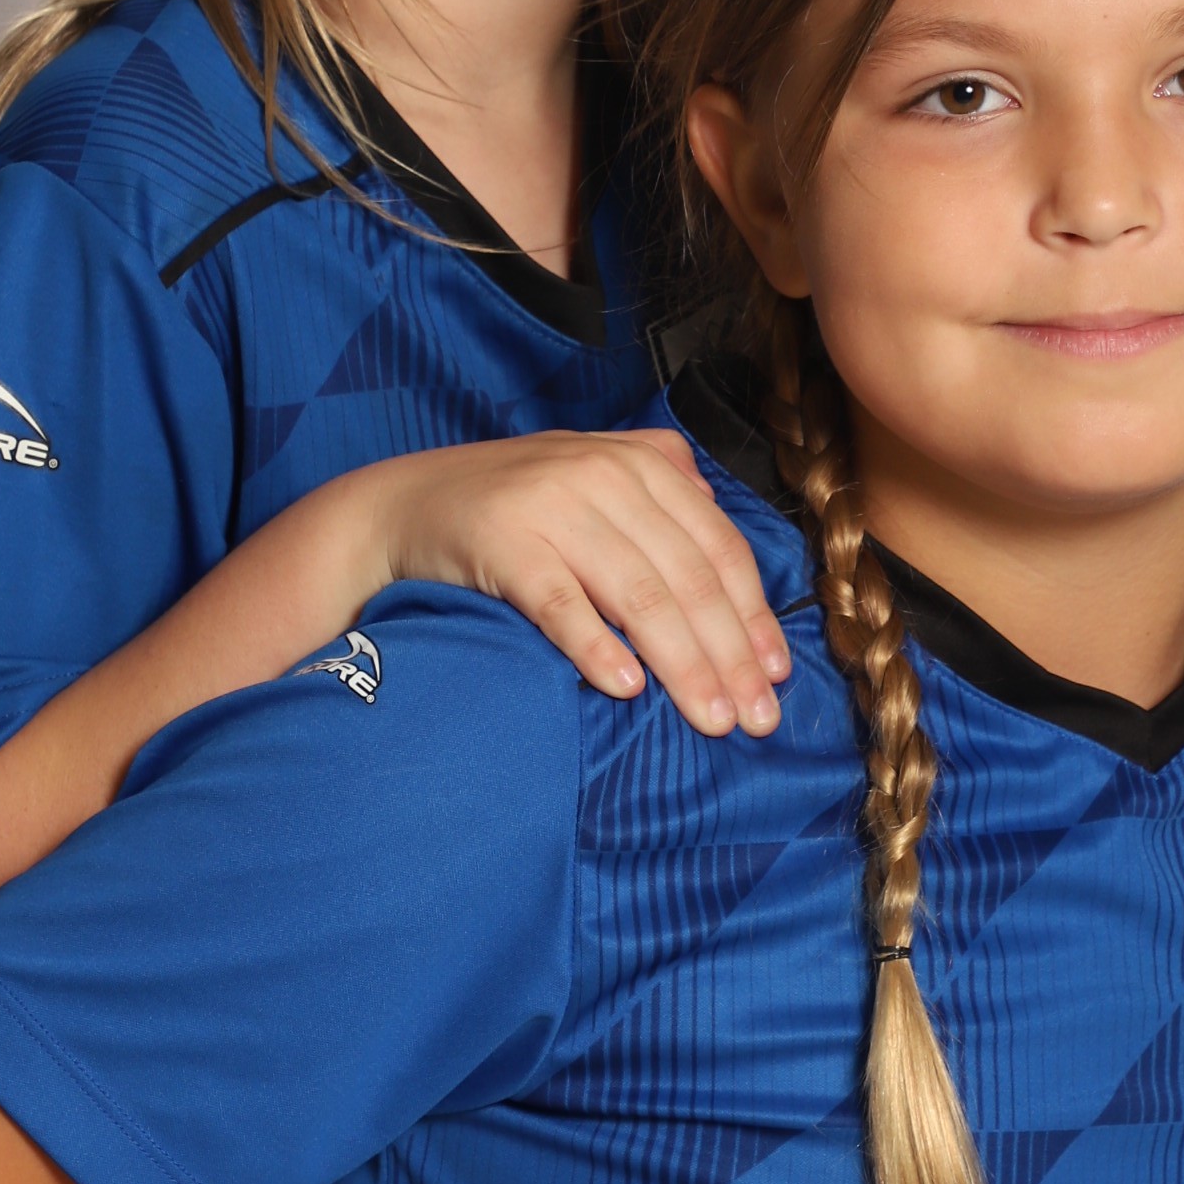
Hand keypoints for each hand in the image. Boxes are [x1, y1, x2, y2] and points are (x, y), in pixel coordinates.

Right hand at [370, 428, 792, 736]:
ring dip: (683, 665)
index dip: (752, 614)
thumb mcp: (595, 475)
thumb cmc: (514, 504)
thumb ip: (663, 490)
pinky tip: (627, 689)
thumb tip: (730, 546)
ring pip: (638, 596)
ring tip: (711, 718)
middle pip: (686, 578)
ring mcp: (551, 508)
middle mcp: (602, 477)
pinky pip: (561, 604)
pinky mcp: (504, 544)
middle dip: (730, 654)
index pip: (716, 547)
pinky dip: (597, 647)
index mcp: (639, 463)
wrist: (406, 502)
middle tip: (757, 719)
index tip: (776, 674)